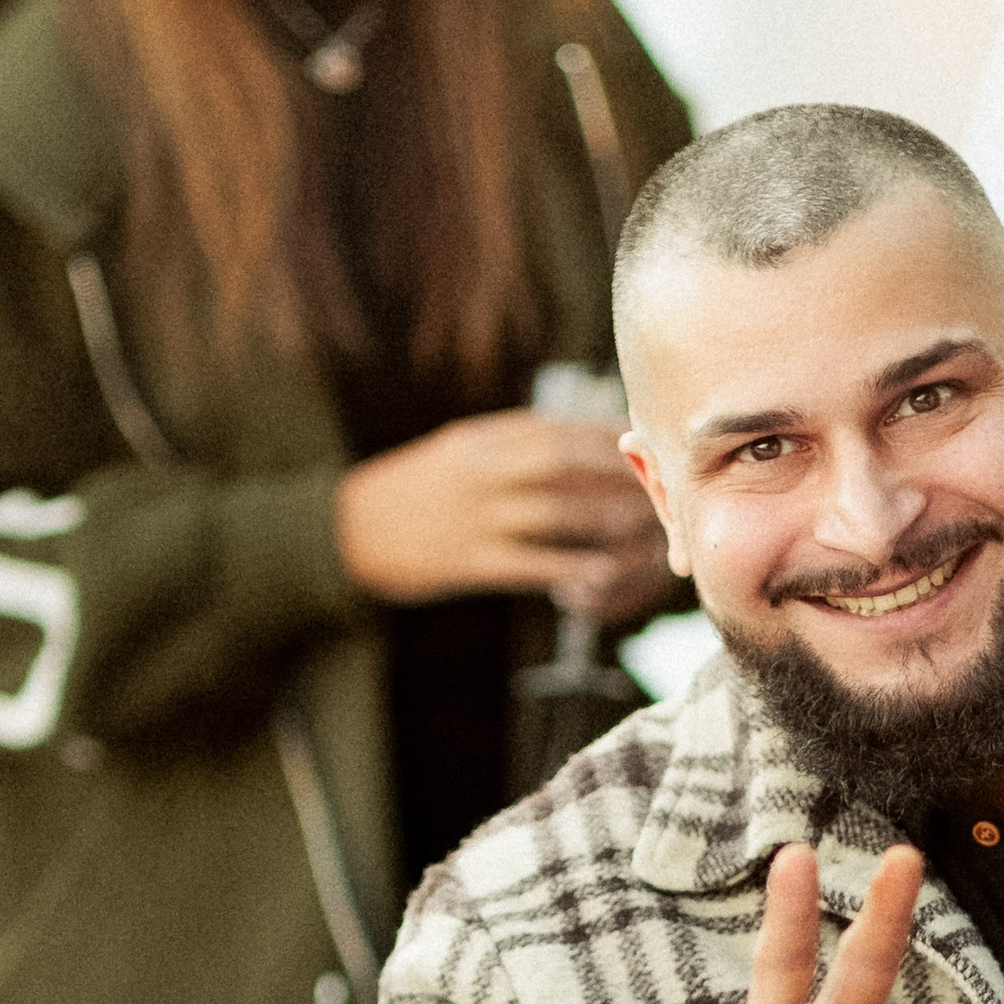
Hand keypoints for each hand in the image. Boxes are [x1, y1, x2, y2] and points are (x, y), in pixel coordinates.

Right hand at [336, 408, 670, 616]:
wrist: (348, 530)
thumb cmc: (416, 491)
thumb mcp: (460, 450)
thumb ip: (513, 445)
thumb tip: (579, 440)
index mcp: (480, 439)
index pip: (556, 428)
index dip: (605, 436)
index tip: (642, 446)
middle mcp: (479, 470)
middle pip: (562, 463)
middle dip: (614, 474)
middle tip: (656, 487)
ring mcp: (473, 516)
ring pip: (553, 513)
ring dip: (602, 521)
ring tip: (639, 530)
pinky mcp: (467, 561)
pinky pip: (528, 563)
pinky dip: (567, 567)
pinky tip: (600, 575)